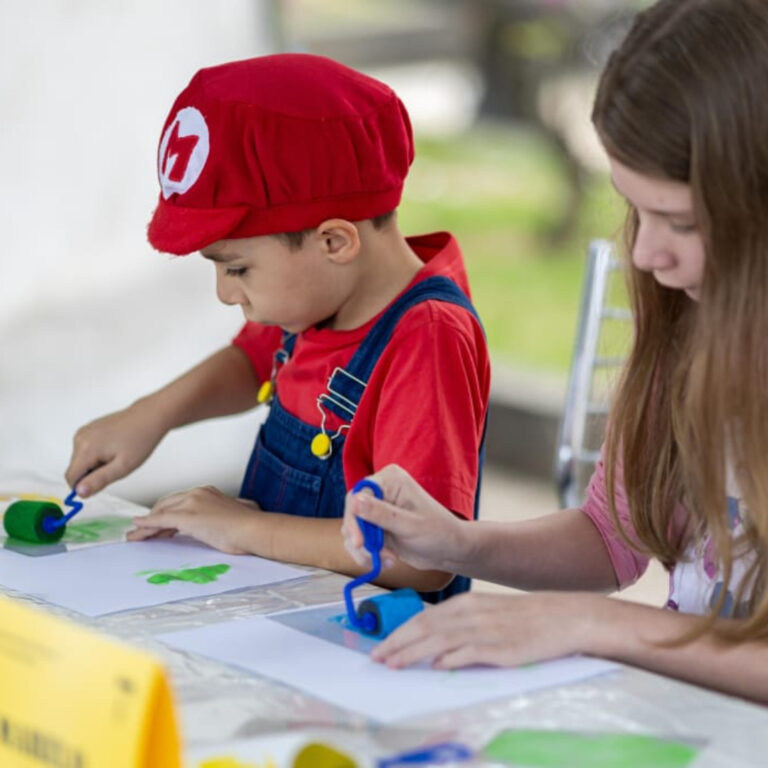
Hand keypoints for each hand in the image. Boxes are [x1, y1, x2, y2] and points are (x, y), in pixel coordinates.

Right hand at [65, 398, 167, 495]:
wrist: (149, 417)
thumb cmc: (140, 440)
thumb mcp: (122, 467)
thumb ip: (99, 481)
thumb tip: (79, 492)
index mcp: (85, 448)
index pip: (70, 478)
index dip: (84, 486)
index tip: (103, 482)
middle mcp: (80, 438)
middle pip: (77, 468)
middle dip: (93, 473)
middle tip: (116, 465)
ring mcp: (84, 431)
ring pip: (81, 459)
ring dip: (96, 463)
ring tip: (117, 454)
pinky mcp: (89, 428)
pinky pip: (86, 449)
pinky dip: (98, 453)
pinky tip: (115, 447)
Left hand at [127, 486, 260, 554]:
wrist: (254, 529)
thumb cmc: (249, 526)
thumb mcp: (232, 516)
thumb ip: (221, 515)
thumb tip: (221, 522)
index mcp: (207, 492)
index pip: (179, 501)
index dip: (166, 514)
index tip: (161, 527)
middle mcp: (197, 493)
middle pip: (167, 505)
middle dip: (153, 518)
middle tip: (144, 533)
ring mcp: (191, 503)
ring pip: (161, 513)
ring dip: (146, 525)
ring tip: (135, 536)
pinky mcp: (187, 516)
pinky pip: (160, 521)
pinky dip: (146, 525)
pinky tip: (137, 530)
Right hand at [341, 465, 466, 571]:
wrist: (449, 551)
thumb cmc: (438, 532)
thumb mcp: (409, 525)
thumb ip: (381, 514)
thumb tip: (354, 501)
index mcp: (389, 480)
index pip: (358, 495)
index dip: (353, 519)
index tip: (358, 542)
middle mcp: (380, 491)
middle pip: (352, 513)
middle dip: (360, 539)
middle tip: (373, 555)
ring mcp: (376, 510)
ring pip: (352, 530)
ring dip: (364, 550)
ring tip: (388, 559)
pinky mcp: (375, 527)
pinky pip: (359, 541)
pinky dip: (368, 554)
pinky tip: (388, 560)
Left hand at [371, 591, 601, 669]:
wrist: (562, 617)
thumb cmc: (523, 618)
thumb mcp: (487, 612)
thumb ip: (461, 624)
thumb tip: (434, 645)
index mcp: (466, 603)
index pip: (424, 618)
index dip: (399, 633)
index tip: (381, 648)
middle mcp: (471, 613)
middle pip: (425, 628)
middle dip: (398, 644)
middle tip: (377, 659)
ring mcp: (486, 629)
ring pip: (440, 641)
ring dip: (414, 653)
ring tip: (394, 665)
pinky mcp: (502, 647)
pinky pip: (471, 652)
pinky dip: (451, 659)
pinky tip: (437, 666)